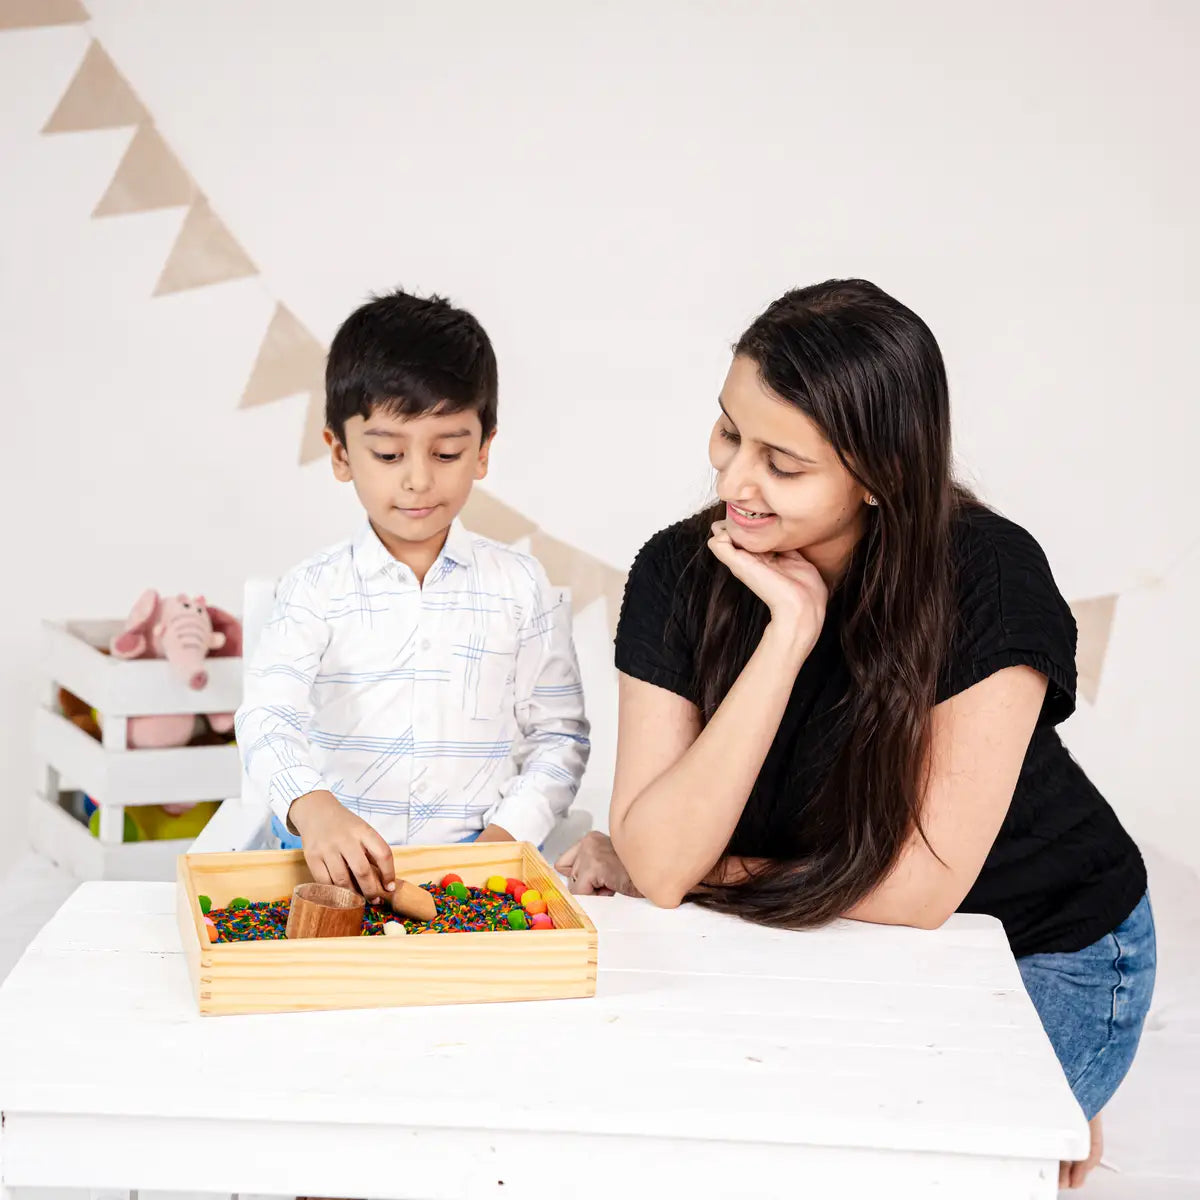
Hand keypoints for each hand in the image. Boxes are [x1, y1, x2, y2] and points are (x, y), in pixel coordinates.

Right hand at [288, 790, 395, 903]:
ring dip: (352, 895)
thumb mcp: (362, 831)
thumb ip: (372, 852)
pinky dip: (334, 892)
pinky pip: (325, 882)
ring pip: (342, 880)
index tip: (390, 887)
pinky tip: (340, 895)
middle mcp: (345, 839)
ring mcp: (327, 848)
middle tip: (375, 900)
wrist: (316, 811)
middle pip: (362, 871)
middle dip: (371, 890)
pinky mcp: (312, 857)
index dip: (389, 873)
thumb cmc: (345, 826)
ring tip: (358, 900)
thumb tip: (385, 882)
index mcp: (363, 831)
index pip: (383, 853)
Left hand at [555, 832, 641, 896]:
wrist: (656, 876)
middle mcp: (589, 840)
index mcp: (592, 839)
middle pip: (569, 876)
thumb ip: (587, 870)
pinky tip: (613, 887)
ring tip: (613, 883)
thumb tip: (571, 885)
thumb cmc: (636, 873)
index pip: (564, 864)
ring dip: (593, 892)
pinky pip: (581, 892)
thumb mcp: (607, 867)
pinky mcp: (594, 865)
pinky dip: (596, 897)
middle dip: (588, 886)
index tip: (594, 884)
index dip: (580, 880)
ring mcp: (591, 851)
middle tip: (610, 882)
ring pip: (575, 885)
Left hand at [707, 520, 827, 652]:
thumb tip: (717, 531)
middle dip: (748, 517)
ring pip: (764, 528)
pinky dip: (783, 527)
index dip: (729, 521)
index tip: (740, 514)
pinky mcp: (791, 552)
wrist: (801, 605)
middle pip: (744, 527)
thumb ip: (725, 550)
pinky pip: (783, 534)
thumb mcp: (741, 567)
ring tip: (771, 512)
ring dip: (766, 520)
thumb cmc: (771, 589)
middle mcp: (754, 553)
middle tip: (757, 509)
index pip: (725, 532)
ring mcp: (773, 552)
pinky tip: (785, 524)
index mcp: (740, 556)